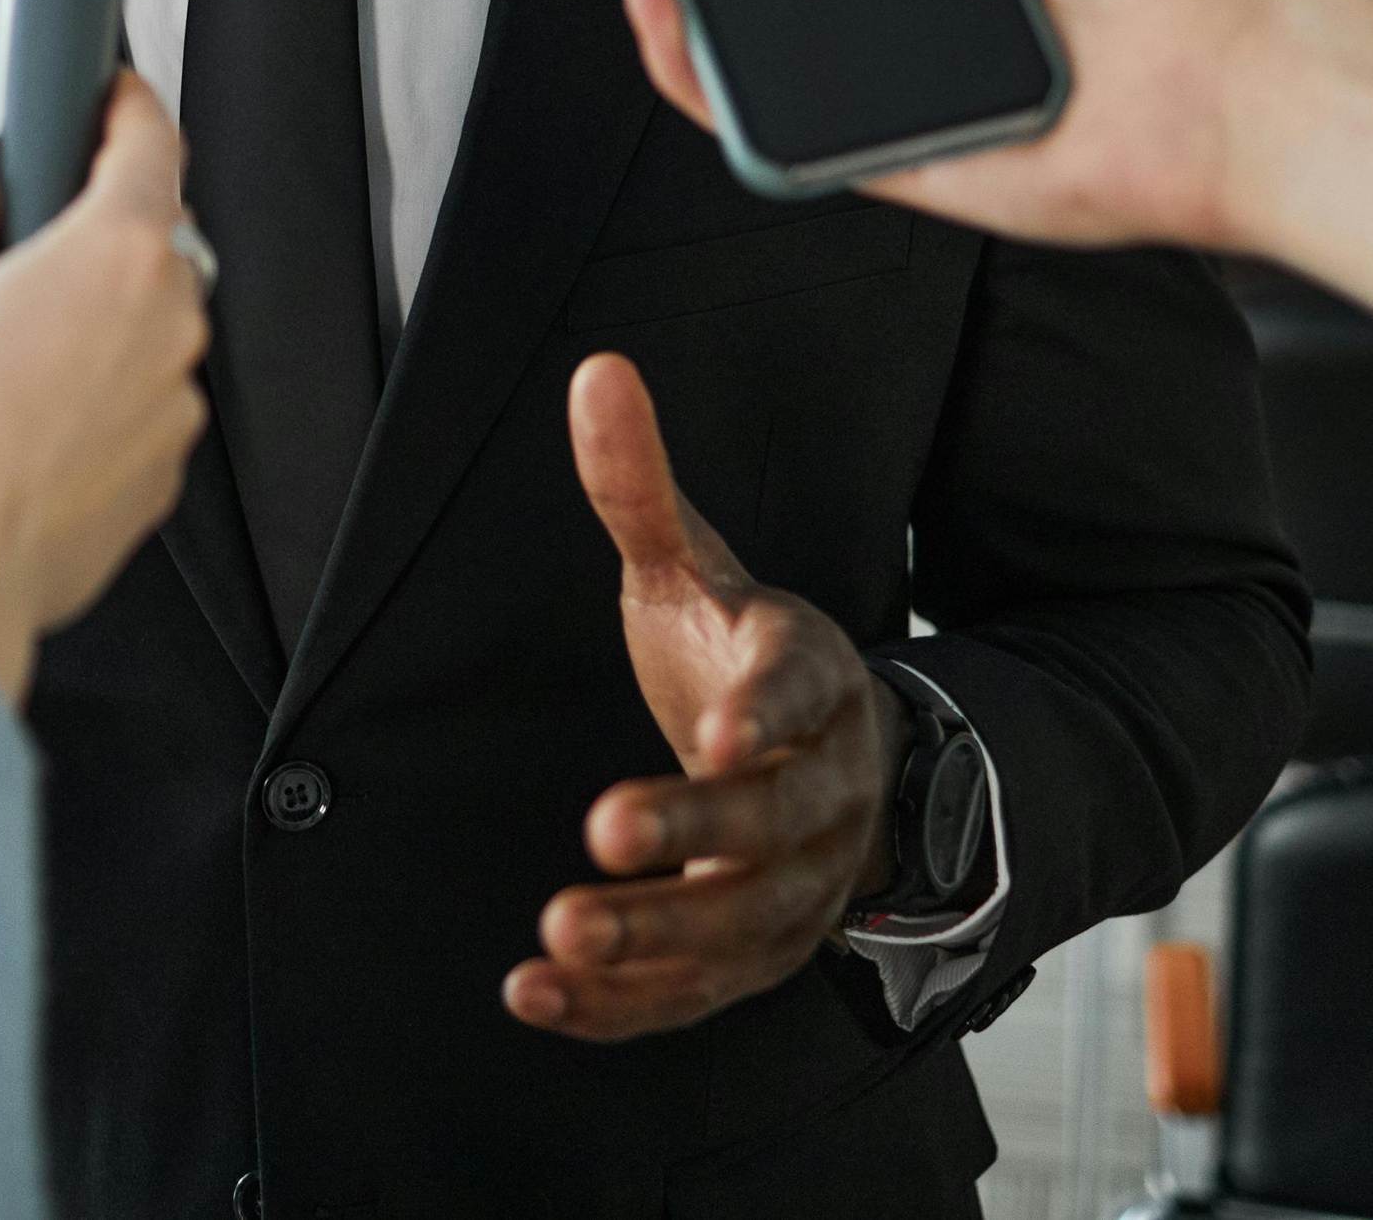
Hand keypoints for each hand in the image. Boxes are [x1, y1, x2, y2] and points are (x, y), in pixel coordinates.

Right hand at [0, 83, 209, 702]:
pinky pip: (141, 400)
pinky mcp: (167, 467)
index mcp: (116, 252)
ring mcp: (176, 398)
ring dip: (95, 320)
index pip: (151, 140)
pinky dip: (100, 394)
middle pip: (151, 236)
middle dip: (91, 230)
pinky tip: (27, 419)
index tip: (106, 94)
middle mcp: (168, 318)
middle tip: (17, 246)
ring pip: (145, 324)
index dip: (127, 105)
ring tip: (7, 354)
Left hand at [506, 354, 898, 1039]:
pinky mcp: (752, 954)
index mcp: (811, 677)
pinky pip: (694, 993)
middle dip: (693, 829)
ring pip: (737, 922)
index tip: (721, 729)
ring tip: (563, 932)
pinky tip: (534, 994)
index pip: (799, 691)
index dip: (766, 710)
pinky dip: (621, 1005)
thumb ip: (638, 483)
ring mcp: (795, 884)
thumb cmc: (739, 655)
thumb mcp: (693, 566)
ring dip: (654, 934)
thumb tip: (596, 368)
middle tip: (604, 828)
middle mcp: (817, 788)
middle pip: (770, 818)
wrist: (838, 770)